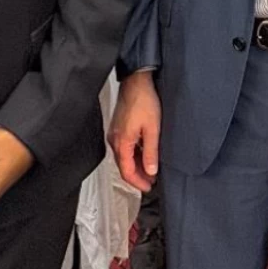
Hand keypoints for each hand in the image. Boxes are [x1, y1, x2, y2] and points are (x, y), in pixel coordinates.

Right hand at [109, 71, 160, 192]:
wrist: (136, 81)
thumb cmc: (143, 100)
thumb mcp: (152, 129)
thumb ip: (151, 152)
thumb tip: (151, 170)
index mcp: (122, 142)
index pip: (127, 172)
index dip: (138, 182)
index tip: (148, 187)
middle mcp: (115, 139)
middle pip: (124, 166)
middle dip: (137, 176)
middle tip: (151, 182)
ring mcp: (115, 133)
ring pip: (124, 157)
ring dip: (136, 165)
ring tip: (150, 170)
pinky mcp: (118, 127)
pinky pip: (124, 147)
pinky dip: (134, 155)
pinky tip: (144, 154)